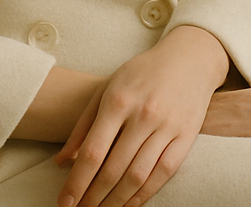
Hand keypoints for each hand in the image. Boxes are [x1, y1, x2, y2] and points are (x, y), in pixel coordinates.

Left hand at [53, 25, 228, 206]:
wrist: (189, 59)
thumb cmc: (141, 74)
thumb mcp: (107, 89)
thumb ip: (83, 125)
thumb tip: (61, 162)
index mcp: (118, 101)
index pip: (93, 151)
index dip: (77, 181)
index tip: (65, 201)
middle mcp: (143, 115)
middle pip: (114, 169)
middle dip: (94, 197)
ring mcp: (166, 127)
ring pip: (138, 176)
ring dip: (117, 201)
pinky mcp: (186, 137)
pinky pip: (163, 173)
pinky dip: (144, 194)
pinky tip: (129, 204)